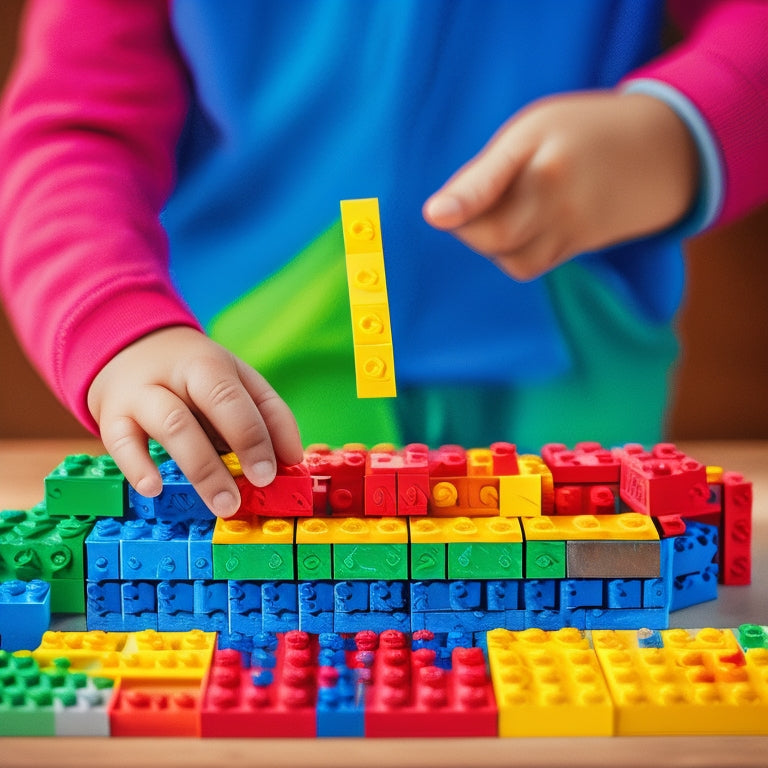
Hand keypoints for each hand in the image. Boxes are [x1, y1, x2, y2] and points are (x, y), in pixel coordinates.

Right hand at [87, 326, 302, 516]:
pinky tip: (153, 489)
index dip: (255, 436)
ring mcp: (140, 394)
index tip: (269, 474)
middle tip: (252, 493)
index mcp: (209, 365)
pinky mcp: (112, 417)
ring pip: (171, 426)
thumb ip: (267, 413)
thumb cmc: (192, 376)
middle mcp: (174, 375)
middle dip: (236, 449)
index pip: (235, 397)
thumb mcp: (233, 379)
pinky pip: (118, 442)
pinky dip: (137, 466)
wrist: (128, 349)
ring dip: (201, 468)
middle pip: (210, 403)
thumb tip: (292, 457)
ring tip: (222, 503)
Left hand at [423, 90, 698, 280]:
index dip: (462, 202)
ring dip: (491, 244)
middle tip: (469, 203)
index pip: (493, 184)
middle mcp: (559, 197)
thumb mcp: (532, 130)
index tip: (434, 214)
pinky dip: (511, 254)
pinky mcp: (577, 249)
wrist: (658, 153)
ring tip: (503, 210)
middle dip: (469, 227)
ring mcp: (573, 228)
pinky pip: (529, 266)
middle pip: (497, 235)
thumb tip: (438, 214)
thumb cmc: (579, 134)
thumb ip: (485, 172)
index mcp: (542, 153)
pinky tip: (520, 227)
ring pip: (511, 258)